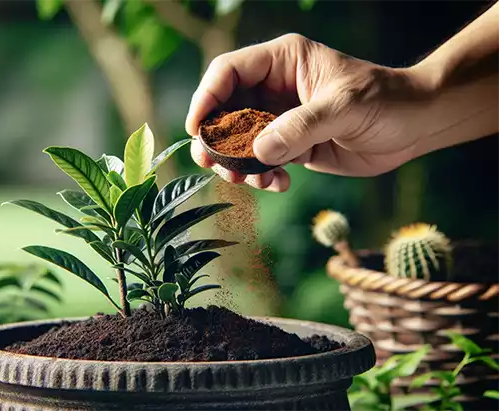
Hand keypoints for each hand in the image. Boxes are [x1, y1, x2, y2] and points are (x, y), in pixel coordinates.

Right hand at [186, 34, 433, 191]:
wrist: (415, 126)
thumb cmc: (386, 100)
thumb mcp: (344, 107)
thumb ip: (300, 127)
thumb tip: (258, 151)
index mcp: (282, 61)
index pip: (228, 72)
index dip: (206, 98)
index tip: (198, 129)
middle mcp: (273, 88)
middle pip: (224, 110)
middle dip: (216, 141)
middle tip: (215, 165)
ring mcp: (279, 117)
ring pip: (236, 141)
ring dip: (236, 165)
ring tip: (252, 181)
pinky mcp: (289, 144)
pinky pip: (259, 162)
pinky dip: (260, 177)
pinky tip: (279, 185)